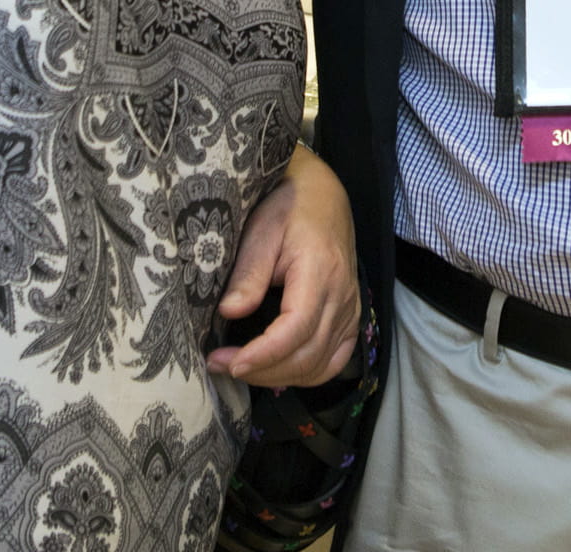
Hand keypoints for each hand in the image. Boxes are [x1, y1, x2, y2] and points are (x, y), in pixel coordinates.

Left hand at [210, 143, 361, 387]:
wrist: (323, 194)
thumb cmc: (288, 206)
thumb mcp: (261, 229)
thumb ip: (249, 273)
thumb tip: (229, 314)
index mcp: (320, 270)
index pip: (297, 327)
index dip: (264, 354)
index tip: (229, 362)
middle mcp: (343, 295)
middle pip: (308, 354)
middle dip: (262, 371)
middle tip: (219, 365)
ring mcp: (351, 308)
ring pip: (321, 365)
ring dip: (280, 377)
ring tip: (241, 368)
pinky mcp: (351, 316)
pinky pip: (335, 360)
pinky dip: (306, 374)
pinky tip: (276, 370)